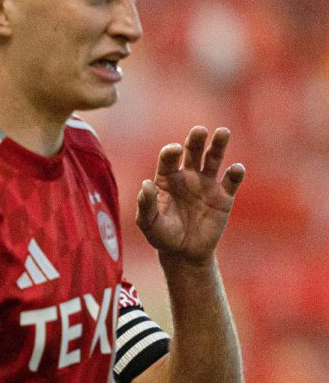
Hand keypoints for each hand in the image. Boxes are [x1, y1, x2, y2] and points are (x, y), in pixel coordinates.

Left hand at [135, 126, 243, 263]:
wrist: (184, 252)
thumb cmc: (162, 235)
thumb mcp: (149, 223)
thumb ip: (146, 204)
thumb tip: (146, 184)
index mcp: (167, 178)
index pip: (168, 159)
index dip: (171, 152)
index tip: (175, 149)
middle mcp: (187, 176)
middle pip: (193, 152)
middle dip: (196, 141)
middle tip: (199, 130)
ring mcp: (207, 184)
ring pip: (214, 159)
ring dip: (219, 145)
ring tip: (223, 132)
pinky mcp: (224, 196)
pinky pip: (231, 182)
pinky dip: (235, 173)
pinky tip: (236, 168)